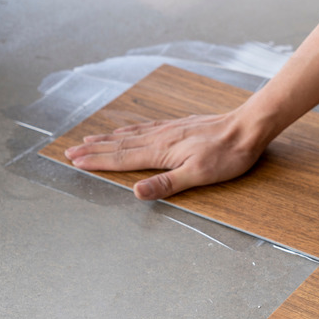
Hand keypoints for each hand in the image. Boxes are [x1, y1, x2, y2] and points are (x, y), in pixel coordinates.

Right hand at [64, 109, 268, 199]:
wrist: (248, 127)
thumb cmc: (228, 154)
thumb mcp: (199, 175)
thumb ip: (167, 183)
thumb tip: (137, 192)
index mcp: (162, 152)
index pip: (123, 158)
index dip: (98, 162)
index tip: (76, 162)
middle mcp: (161, 138)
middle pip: (121, 144)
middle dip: (95, 149)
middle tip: (70, 150)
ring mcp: (171, 129)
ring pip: (132, 134)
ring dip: (108, 138)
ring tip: (90, 138)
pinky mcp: (181, 125)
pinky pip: (147, 126)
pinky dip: (132, 129)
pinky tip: (129, 129)